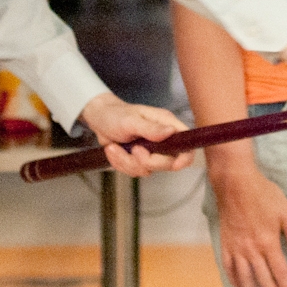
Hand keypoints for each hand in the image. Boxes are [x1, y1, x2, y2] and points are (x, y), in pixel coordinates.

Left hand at [78, 92, 193, 177]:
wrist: (99, 119)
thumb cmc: (115, 114)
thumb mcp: (131, 120)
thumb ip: (150, 128)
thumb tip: (171, 132)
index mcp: (166, 124)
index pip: (187, 144)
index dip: (185, 157)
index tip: (174, 165)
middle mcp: (162, 139)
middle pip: (168, 163)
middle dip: (147, 161)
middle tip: (133, 149)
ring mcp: (151, 151)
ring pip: (147, 170)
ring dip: (127, 162)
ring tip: (115, 147)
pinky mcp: (139, 159)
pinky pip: (134, 171)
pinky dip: (120, 163)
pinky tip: (113, 150)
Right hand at [208, 159, 286, 286]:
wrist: (235, 183)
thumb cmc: (263, 194)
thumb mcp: (285, 212)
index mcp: (268, 242)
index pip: (280, 272)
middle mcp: (251, 250)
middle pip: (263, 279)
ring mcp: (236, 248)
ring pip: (245, 277)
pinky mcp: (226, 243)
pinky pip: (228, 266)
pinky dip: (233, 278)